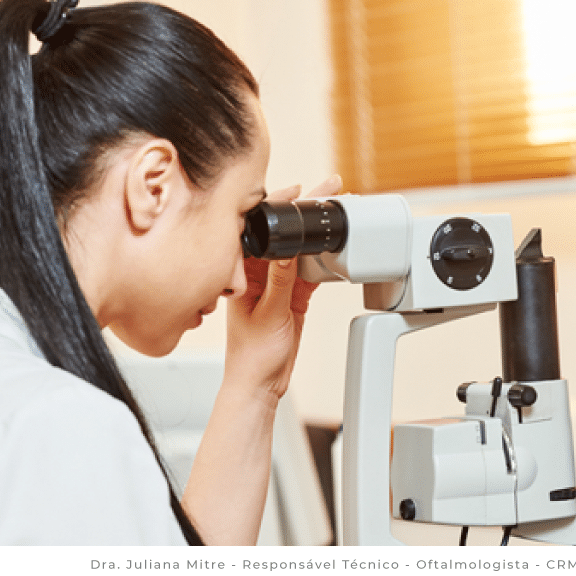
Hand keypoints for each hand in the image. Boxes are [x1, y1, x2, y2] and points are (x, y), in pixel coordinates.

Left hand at [223, 175, 342, 400]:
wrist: (260, 385)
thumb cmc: (251, 358)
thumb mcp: (270, 314)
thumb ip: (281, 280)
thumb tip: (287, 248)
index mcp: (240, 275)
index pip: (258, 231)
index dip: (277, 206)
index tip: (296, 190)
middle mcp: (256, 275)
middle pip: (281, 235)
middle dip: (302, 211)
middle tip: (327, 190)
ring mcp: (275, 285)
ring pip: (298, 250)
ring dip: (314, 233)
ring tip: (334, 210)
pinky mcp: (292, 297)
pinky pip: (309, 271)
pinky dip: (322, 259)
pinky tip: (335, 247)